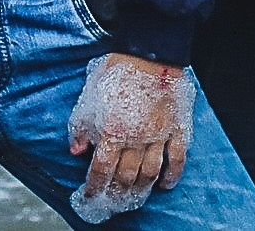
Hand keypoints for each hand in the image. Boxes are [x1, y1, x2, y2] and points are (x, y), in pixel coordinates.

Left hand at [66, 54, 195, 219]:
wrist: (150, 52)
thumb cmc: (118, 71)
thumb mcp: (89, 97)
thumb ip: (80, 126)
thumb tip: (77, 150)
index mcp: (112, 130)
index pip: (102, 170)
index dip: (95, 187)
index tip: (91, 196)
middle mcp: (136, 138)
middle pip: (126, 176)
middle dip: (117, 192)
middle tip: (112, 201)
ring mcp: (159, 134)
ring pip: (150, 172)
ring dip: (141, 189)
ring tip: (134, 196)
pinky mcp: (176, 128)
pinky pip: (177, 158)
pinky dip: (172, 174)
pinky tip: (165, 184)